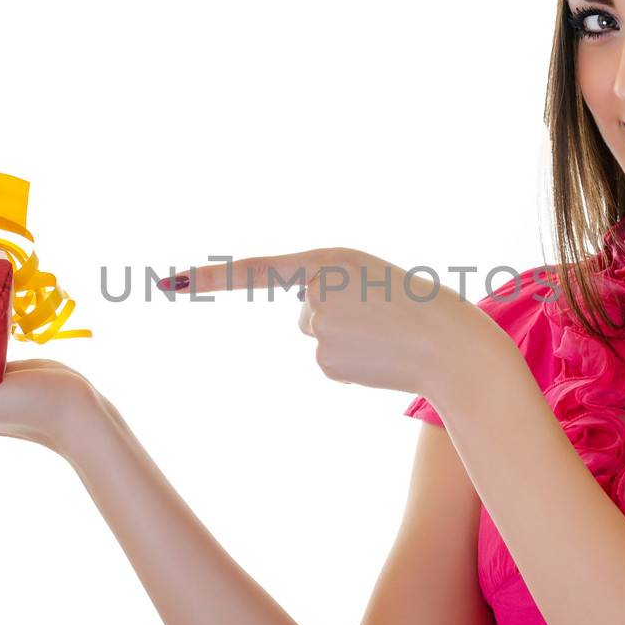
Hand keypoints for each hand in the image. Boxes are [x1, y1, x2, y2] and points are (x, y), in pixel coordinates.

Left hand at [167, 247, 490, 394]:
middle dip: (336, 317)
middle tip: (382, 316)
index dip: (210, 277)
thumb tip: (304, 320)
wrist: (456, 347)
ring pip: (319, 338)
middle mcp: (315, 293)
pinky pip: (330, 364)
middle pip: (305, 312)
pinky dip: (353, 365)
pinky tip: (381, 359)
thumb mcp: (373, 279)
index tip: (169, 283)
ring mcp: (319, 331)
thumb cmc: (422, 307)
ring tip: (386, 337)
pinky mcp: (327, 364)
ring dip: (348, 342)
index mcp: (328, 260)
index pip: (256, 269)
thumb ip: (331, 287)